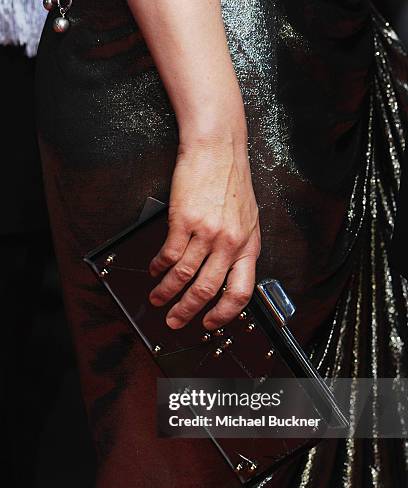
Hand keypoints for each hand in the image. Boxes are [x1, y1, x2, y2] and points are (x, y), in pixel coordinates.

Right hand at [148, 136, 260, 329]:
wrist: (218, 147)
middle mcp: (229, 242)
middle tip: (175, 320)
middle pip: (207, 290)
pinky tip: (155, 269)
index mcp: (248, 245)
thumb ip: (238, 248)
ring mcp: (207, 232)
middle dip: (188, 311)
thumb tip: (225, 275)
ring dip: (167, 292)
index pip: (240, 292)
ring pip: (183, 276)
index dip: (224, 314)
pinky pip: (170, 254)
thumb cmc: (231, 179)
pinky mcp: (185, 220)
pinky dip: (159, 267)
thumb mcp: (248, 219)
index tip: (210, 323)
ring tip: (158, 298)